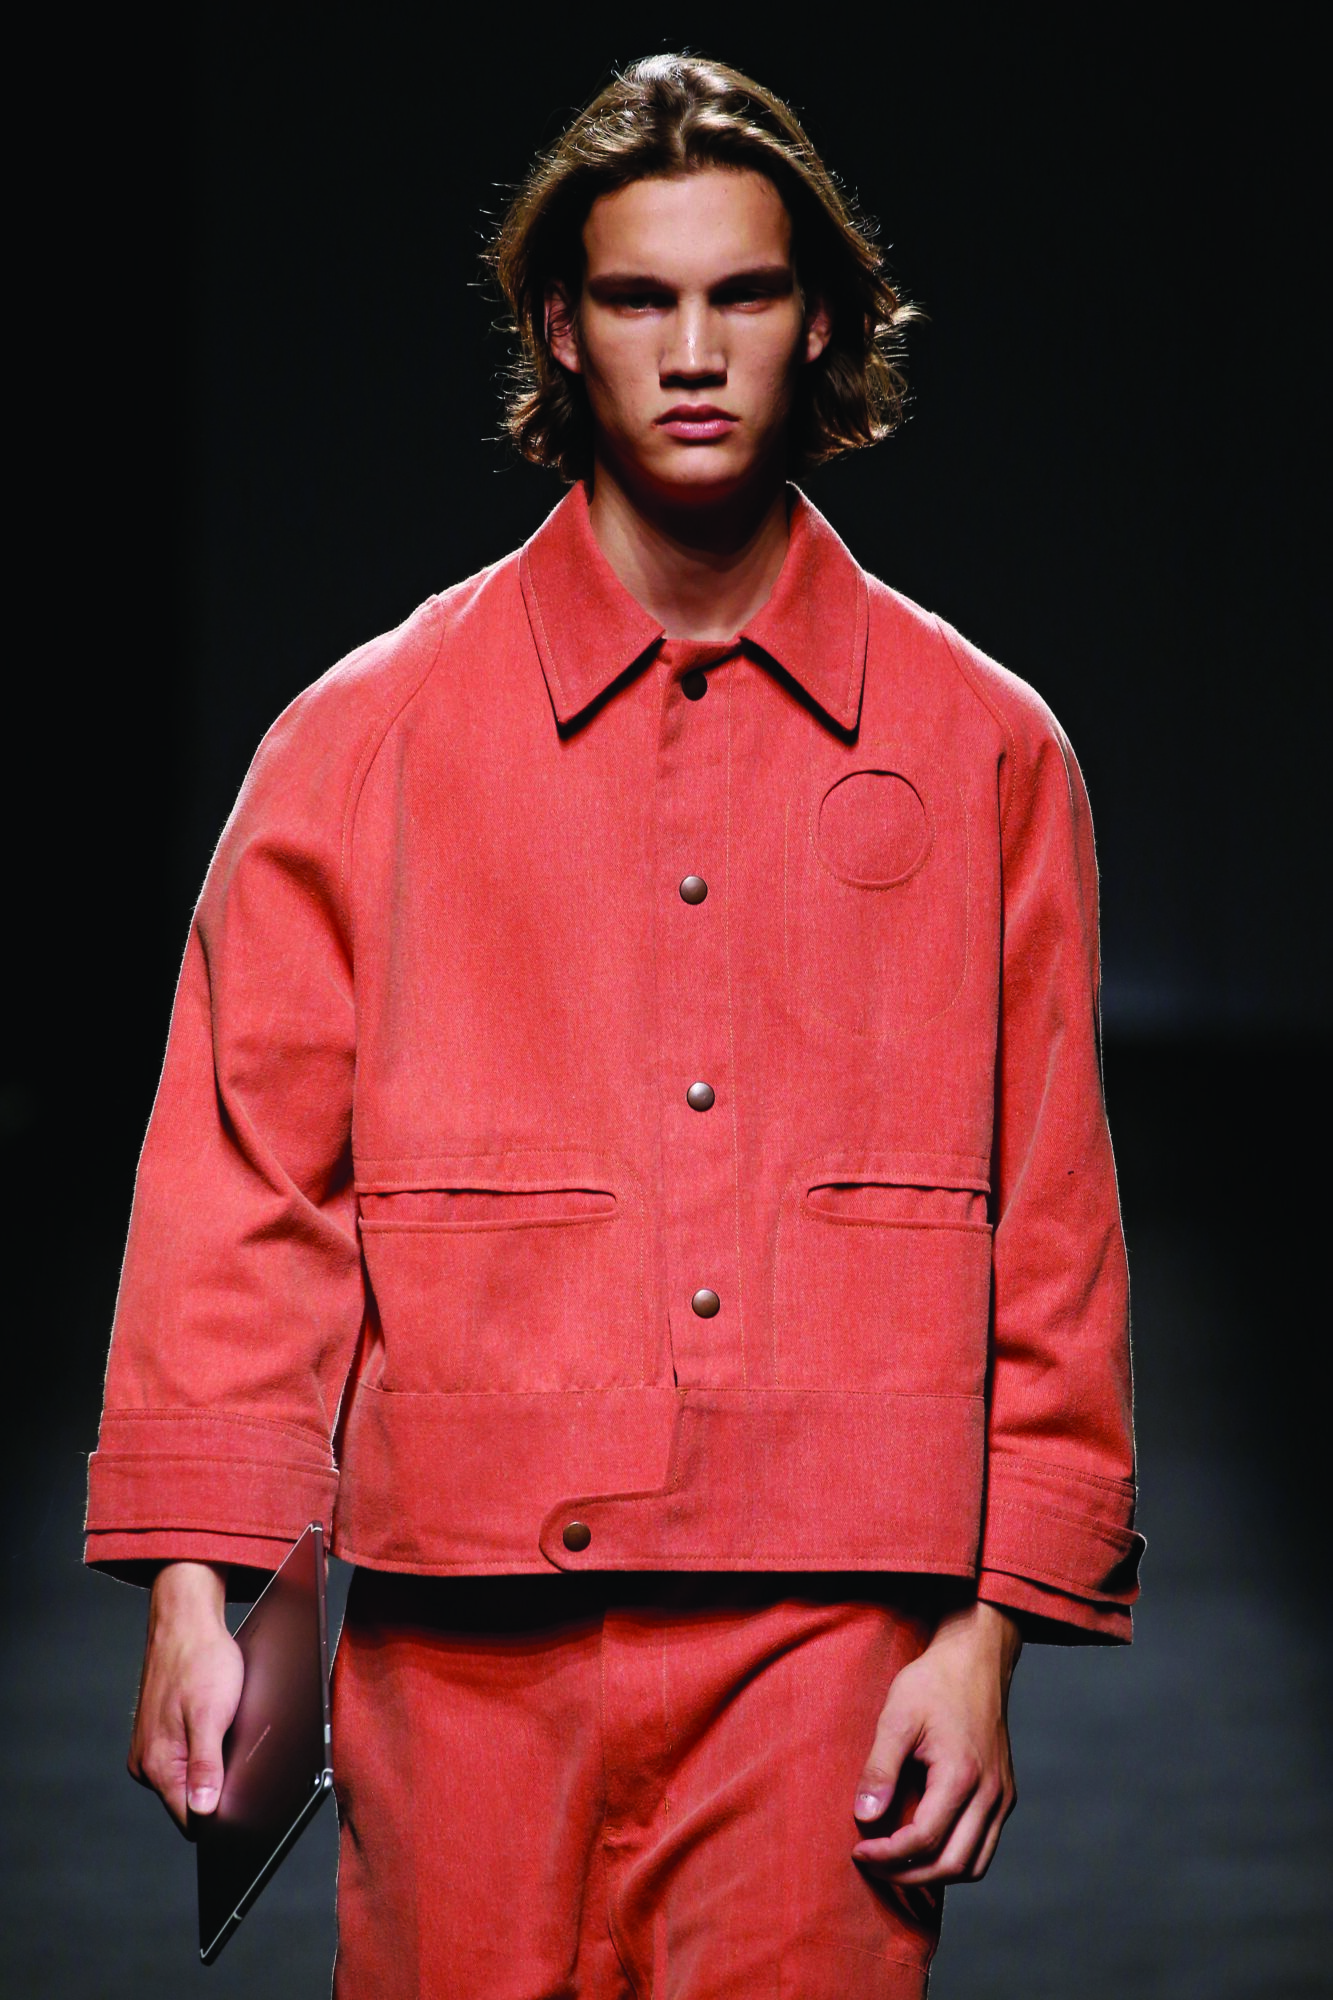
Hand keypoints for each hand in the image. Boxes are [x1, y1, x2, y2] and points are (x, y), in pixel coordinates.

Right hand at [127, 1561, 242, 1834]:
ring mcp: (150, 1749)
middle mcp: (146, 1763)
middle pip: (189, 1801)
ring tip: (227, 1734)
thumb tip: (204, 1812)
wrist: (184, 1621)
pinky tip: (217, 1726)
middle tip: (243, 1759)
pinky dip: (204, 1750)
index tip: (248, 1805)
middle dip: (219, 1789)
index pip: (191, 1818)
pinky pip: (184, 1758)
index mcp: (156, 1764)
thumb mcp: (211, 1716)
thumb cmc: (200, 1660)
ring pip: (187, 1779)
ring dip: (211, 1767)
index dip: (221, 1816)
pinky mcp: (157, 1735)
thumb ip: (205, 1767)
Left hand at [851, 1599, 1021, 1885]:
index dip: (887, 1855)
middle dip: (908, 1876)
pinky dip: (955, 1858)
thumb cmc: (934, 1683)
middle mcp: (990, 1794)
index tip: (858, 1851)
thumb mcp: (897, 1717)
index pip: (923, 1840)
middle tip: (873, 1865)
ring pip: (974, 1864)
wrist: (975, 1658)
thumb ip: (880, 1769)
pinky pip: (984, 1845)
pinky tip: (925, 1846)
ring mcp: (1002, 1796)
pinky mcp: (1004, 1794)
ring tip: (897, 1863)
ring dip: (935, 1875)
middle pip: (953, 1865)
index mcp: (962, 1775)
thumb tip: (864, 1817)